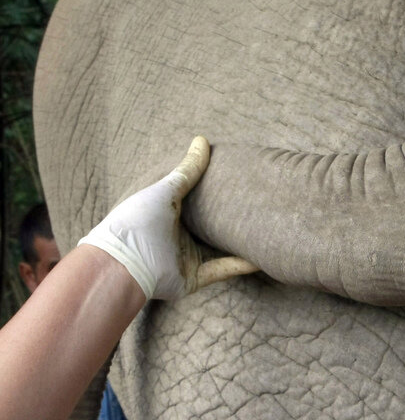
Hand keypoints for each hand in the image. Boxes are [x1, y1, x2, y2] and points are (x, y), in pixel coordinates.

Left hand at [78, 136, 257, 299]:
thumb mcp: (164, 189)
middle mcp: (176, 235)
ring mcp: (185, 257)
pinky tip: (261, 259)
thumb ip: (187, 170)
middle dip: (231, 218)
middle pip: (209, 225)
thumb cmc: (138, 221)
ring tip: (264, 230)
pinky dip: (240, 265)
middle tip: (257, 203)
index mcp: (166, 213)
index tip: (237, 178)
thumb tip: (202, 141)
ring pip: (219, 249)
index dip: (213, 190)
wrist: (124, 264)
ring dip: (240, 243)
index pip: (193, 200)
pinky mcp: (193, 278)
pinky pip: (221, 270)